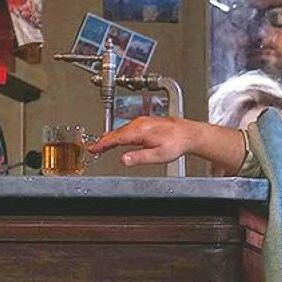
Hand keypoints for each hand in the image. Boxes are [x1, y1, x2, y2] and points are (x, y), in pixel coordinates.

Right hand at [89, 117, 245, 169]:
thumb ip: (138, 158)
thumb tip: (123, 160)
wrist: (189, 134)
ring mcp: (143, 121)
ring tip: (102, 145)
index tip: (92, 149)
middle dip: (103, 141)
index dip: (101, 144)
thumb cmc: (177, 144)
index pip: (115, 138)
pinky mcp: (146, 122)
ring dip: (111, 137)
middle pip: (116, 133)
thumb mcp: (157, 156)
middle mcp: (139, 123)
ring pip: (122, 130)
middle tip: (93, 149)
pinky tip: (119, 139)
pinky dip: (120, 134)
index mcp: (139, 131)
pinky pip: (128, 128)